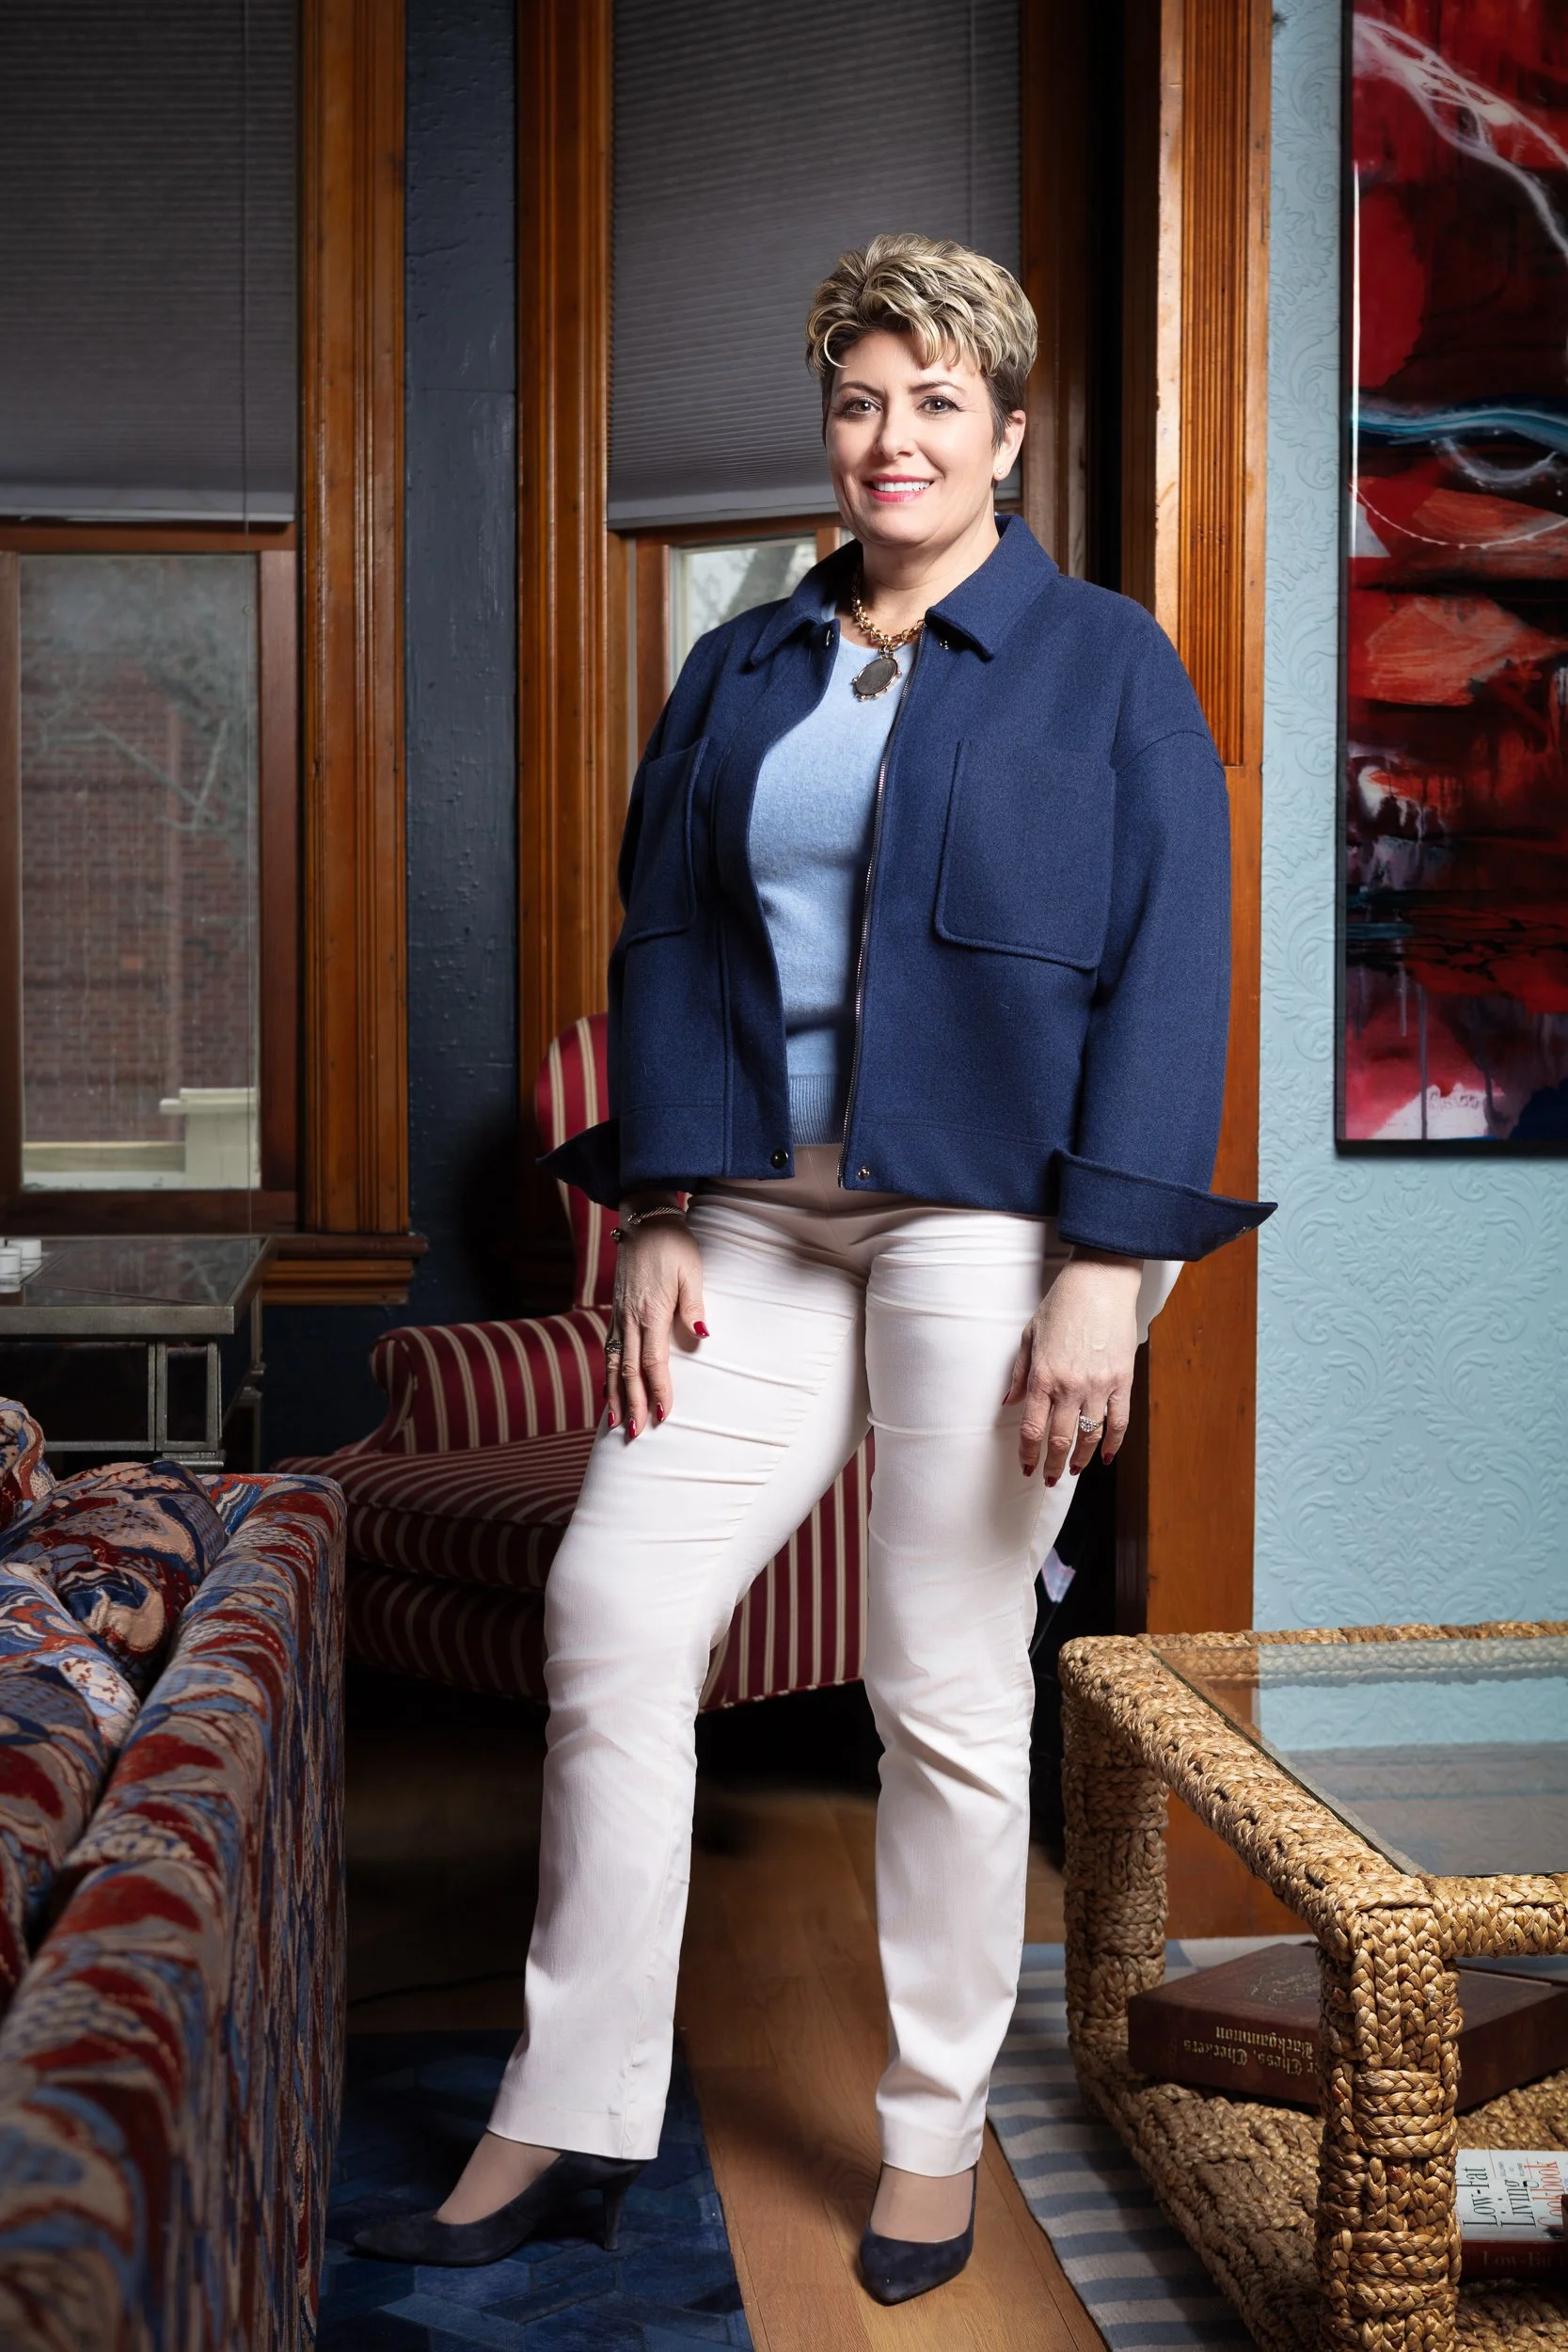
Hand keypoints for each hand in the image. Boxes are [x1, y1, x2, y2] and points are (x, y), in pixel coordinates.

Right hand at [606, 1202, 706, 1436]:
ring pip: (612, 1362)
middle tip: (637, 1432)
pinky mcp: (615, 1309)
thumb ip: (693, 1305)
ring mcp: (619, 1314)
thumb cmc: (674, 1244)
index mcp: (651, 1311)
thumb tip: (701, 1336)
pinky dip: (606, 1372)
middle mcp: (629, 1317)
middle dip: (633, 1402)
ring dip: (614, 1394)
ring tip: (615, 1422)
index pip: (652, 1361)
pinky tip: (608, 1387)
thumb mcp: (692, 1271)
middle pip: (627, 1369)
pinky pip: (608, 1347)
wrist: (645, 1219)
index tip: (664, 1414)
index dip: (658, 1389)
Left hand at [1005, 1251, 1141, 1482]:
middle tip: (1049, 1479)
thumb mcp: (1029, 1336)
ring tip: (1073, 1470)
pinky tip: (1107, 1457)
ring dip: (1081, 1459)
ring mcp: (1099, 1385)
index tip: (1027, 1468)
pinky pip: (1119, 1421)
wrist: (1100, 1283)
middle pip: (1060, 1439)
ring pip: (1090, 1436)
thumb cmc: (1061, 1305)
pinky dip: (1114, 1443)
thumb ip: (1019, 1373)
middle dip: (1052, 1464)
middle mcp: (1070, 1387)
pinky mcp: (1122, 1380)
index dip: (1028, 1454)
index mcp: (1043, 1377)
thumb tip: (1009, 1403)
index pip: (1032, 1429)